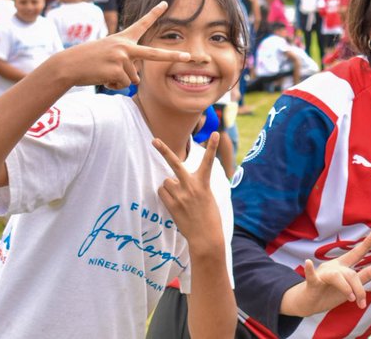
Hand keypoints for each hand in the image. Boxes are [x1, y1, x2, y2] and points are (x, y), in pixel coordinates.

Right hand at [56, 1, 190, 89]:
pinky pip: (123, 84)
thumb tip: (135, 81)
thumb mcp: (108, 54)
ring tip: (104, 71)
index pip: (141, 24)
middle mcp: (125, 46)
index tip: (166, 3)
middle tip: (190, 57)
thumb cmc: (88, 60)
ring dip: (119, 80)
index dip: (154, 13)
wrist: (68, 65)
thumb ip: (125, 61)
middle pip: (154, 54)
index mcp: (123, 39)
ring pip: (133, 78)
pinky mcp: (116, 70)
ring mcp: (122, 57)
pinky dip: (113, 84)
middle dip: (174, 56)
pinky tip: (101, 76)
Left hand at [152, 132, 223, 246]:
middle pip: (175, 163)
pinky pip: (162, 192)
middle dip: (163, 150)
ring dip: (170, 187)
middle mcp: (191, 186)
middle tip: (154, 140)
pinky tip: (174, 203)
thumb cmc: (209, 217)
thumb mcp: (207, 197)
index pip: (209, 161)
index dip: (213, 147)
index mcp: (204, 183)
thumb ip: (193, 185)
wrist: (206, 237)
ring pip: (166, 182)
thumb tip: (172, 181)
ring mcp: (180, 195)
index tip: (215, 133)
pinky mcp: (172, 205)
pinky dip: (165, 195)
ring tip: (180, 198)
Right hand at [284, 231, 370, 315]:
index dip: (366, 244)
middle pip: (351, 274)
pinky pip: (312, 276)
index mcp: (342, 266)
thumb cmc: (329, 294)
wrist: (308, 304)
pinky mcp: (312, 283)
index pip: (356, 253)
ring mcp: (322, 274)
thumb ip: (365, 276)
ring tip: (351, 299)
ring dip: (346, 288)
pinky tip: (308, 263)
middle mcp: (333, 267)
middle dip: (359, 289)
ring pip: (338, 277)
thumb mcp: (350, 286)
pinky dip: (309, 270)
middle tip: (362, 304)